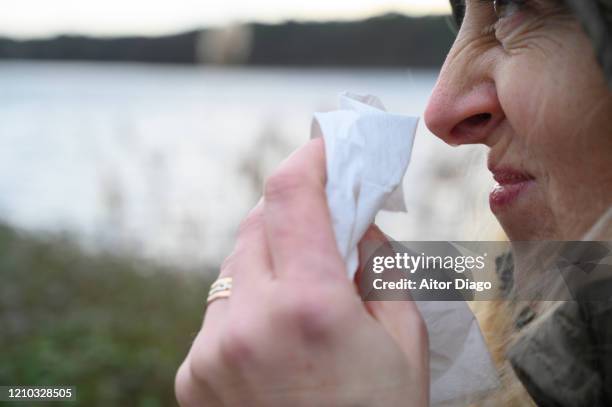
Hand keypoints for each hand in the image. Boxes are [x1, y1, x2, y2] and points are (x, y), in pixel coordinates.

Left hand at [175, 138, 428, 406]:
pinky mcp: (192, 374)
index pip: (292, 194)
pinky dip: (248, 304)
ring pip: (235, 266)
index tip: (324, 150)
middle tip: (324, 225)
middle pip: (257, 224)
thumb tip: (354, 222)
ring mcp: (210, 349)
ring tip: (302, 294)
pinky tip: (274, 335)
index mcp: (310, 306)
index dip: (310, 159)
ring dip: (268, 261)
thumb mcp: (404, 341)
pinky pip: (220, 311)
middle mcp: (248, 320)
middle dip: (292, 216)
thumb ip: (378, 268)